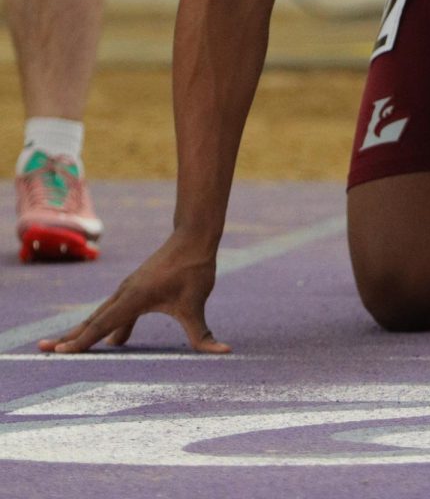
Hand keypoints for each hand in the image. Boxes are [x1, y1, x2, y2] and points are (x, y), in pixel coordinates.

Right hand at [37, 234, 229, 353]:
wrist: (193, 237)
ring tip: (65, 347)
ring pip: (102, 314)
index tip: (59, 354)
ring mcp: (129, 288)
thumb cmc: (194, 268)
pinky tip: (114, 340)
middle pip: (92, 320)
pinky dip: (105, 323)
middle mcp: (125, 293)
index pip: (101, 325)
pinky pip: (115, 309)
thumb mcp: (197, 304)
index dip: (81, 342)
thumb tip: (224, 353)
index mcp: (134, 298)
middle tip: (43, 351)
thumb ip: (203, 334)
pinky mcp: (136, 287)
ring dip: (84, 331)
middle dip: (69, 337)